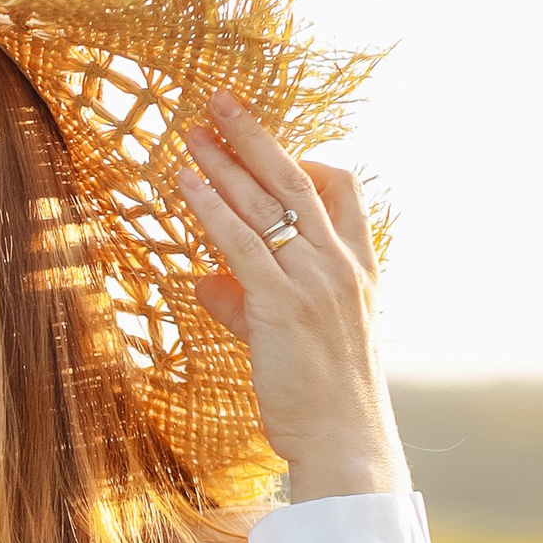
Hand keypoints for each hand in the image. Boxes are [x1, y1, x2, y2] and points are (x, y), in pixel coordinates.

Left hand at [171, 91, 408, 500]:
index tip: (272, 145)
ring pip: (267, 204)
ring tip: (192, 131)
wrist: (345, 441)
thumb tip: (207, 281)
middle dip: (255, 136)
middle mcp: (341, 266)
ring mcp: (316, 283)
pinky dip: (210, 208)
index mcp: (358, 269)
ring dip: (225, 161)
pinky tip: (183, 184)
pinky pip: (241, 243)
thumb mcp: (290, 340)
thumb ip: (248, 304)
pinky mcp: (282, 307)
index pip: (343, 191)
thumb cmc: (322, 399)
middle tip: (220, 100)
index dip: (308, 160)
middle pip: (297, 181)